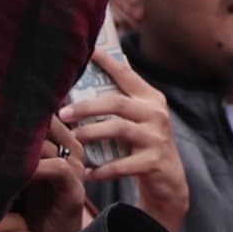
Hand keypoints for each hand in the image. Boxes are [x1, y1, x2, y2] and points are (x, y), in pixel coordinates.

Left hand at [64, 46, 192, 229]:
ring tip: (73, 139)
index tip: (87, 52)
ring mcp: (157, 138)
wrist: (169, 180)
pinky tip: (87, 173)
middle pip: (117, 103)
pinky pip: (121, 165)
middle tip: (63, 112)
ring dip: (91, 134)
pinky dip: (102, 170)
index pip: (126, 75)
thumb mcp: (142, 117)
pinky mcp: (154, 161)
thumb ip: (125, 97)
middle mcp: (156, 114)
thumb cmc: (146, 144)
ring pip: (118, 129)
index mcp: (151, 98)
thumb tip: (101, 66)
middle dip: (87, 106)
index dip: (106, 62)